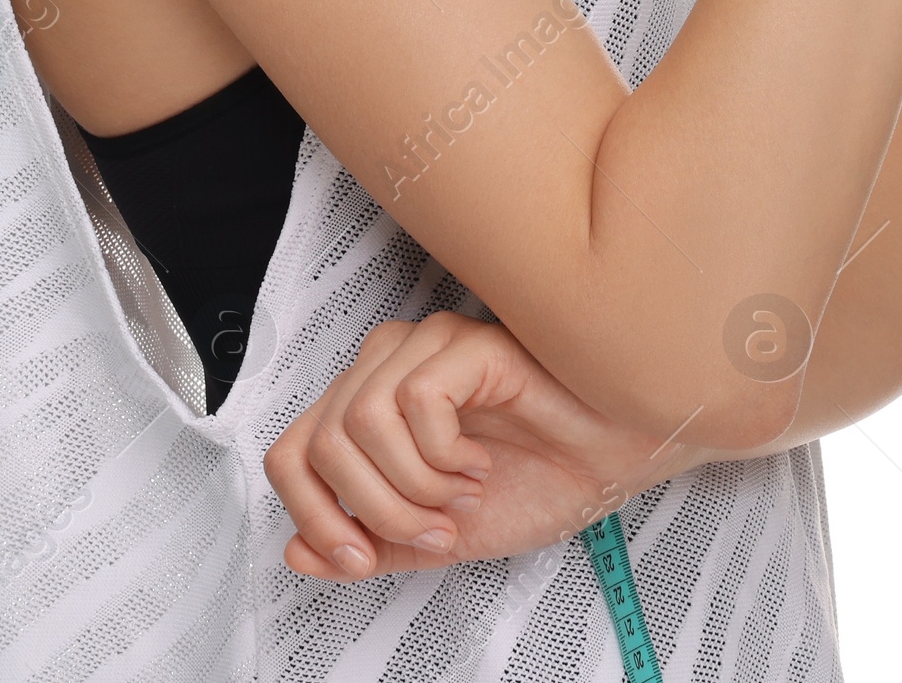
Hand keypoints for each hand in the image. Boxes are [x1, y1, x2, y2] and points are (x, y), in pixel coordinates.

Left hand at [263, 312, 699, 578]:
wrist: (611, 463)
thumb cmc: (538, 479)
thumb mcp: (434, 536)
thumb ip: (367, 545)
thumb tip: (295, 552)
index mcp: (370, 403)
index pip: (290, 452)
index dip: (313, 515)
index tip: (361, 558)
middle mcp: (388, 364)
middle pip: (319, 443)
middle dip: (377, 512)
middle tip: (436, 531)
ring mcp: (426, 346)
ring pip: (359, 422)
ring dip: (413, 487)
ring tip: (461, 498)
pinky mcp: (466, 343)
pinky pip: (415, 402)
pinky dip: (443, 455)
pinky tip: (479, 464)